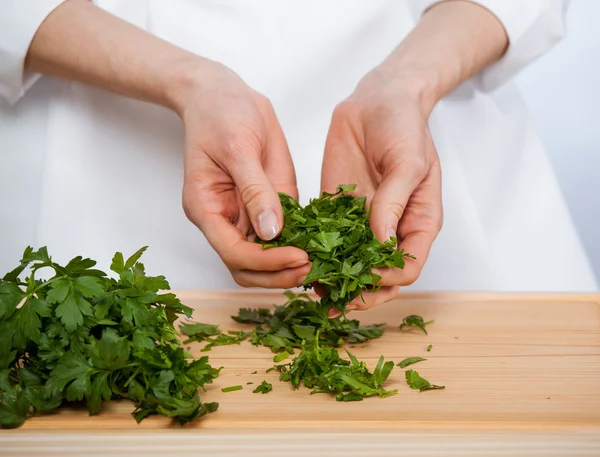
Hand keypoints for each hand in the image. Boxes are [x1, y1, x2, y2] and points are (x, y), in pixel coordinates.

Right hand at [176, 61, 310, 287]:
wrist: (223, 95)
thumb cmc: (221, 113)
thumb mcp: (239, 147)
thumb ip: (255, 189)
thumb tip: (271, 231)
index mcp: (206, 207)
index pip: (233, 253)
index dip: (266, 262)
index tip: (298, 256)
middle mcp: (223, 218)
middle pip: (245, 268)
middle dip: (276, 274)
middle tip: (311, 268)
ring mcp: (243, 214)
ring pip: (261, 260)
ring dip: (286, 268)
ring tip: (317, 263)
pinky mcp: (264, 205)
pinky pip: (278, 237)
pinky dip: (296, 246)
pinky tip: (318, 246)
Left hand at [321, 68, 442, 309]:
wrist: (378, 101)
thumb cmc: (404, 128)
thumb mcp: (408, 162)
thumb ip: (394, 202)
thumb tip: (382, 243)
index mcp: (418, 222)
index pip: (407, 266)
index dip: (387, 278)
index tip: (365, 277)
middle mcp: (390, 228)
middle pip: (379, 275)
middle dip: (359, 292)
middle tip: (335, 302)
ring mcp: (362, 221)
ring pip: (350, 263)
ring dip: (334, 279)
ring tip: (312, 290)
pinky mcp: (337, 210)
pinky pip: (327, 239)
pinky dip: (316, 253)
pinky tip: (299, 260)